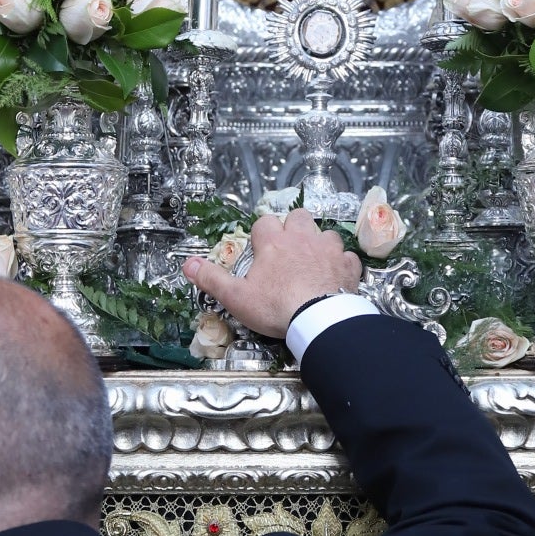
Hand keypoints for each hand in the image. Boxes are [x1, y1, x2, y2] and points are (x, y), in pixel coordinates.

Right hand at [184, 209, 360, 338]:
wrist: (318, 319)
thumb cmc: (275, 307)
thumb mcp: (235, 296)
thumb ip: (211, 278)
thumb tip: (188, 264)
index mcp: (273, 243)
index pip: (264, 222)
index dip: (262, 234)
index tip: (260, 250)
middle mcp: (301, 238)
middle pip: (297, 216)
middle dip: (293, 227)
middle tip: (287, 249)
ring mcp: (327, 249)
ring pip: (325, 232)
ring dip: (319, 242)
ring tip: (313, 261)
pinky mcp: (347, 265)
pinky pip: (347, 255)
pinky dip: (342, 262)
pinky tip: (336, 274)